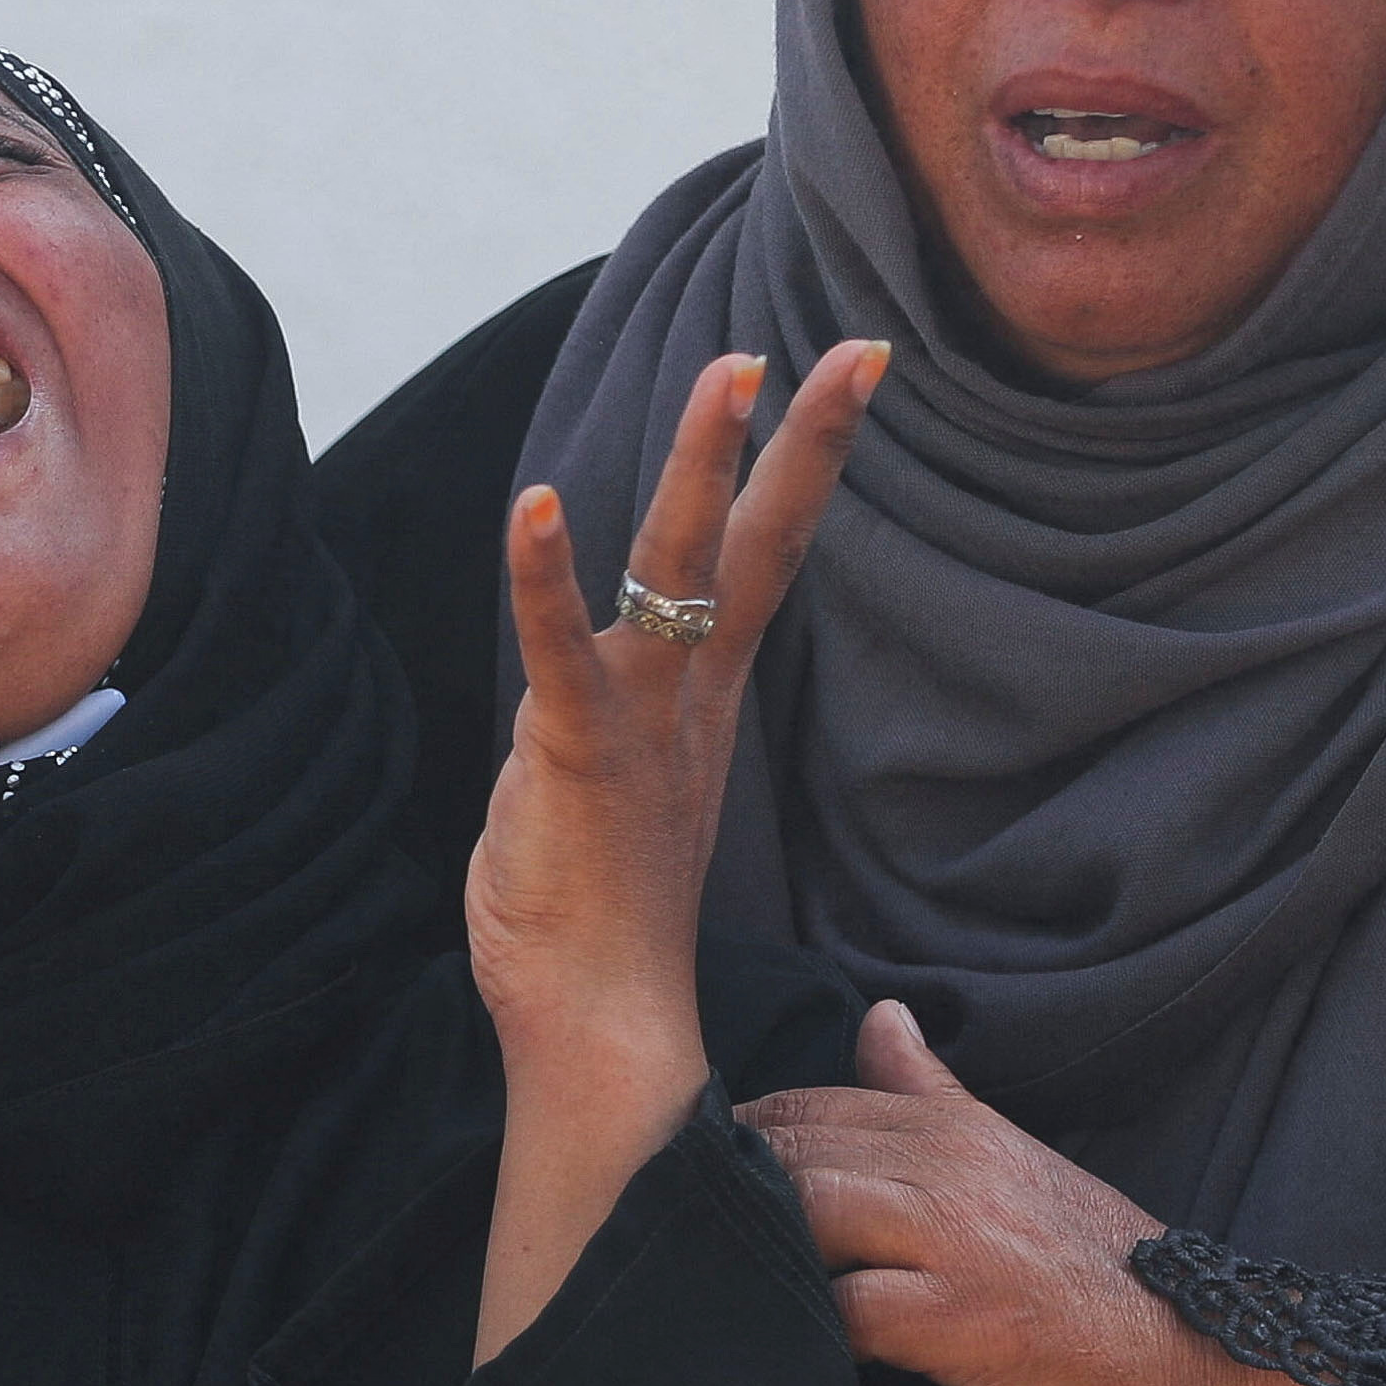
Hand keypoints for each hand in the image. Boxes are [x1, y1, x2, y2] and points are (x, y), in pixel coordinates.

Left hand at [465, 343, 877, 1362]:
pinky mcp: (581, 758)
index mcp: (699, 711)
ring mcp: (643, 726)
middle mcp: (687, 704)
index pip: (760, 566)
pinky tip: (530, 505)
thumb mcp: (592, 805)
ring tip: (729, 370)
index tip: (842, 377)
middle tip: (855, 349)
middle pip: (757, 548)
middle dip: (804, 443)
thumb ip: (587, 739)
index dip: (800, 471)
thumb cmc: (590, 936)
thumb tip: (563, 717)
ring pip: (678, 571)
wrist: (604, 1036)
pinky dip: (543, 576)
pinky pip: (561, 651)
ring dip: (698, 467)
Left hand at [736, 1001, 1328, 1385]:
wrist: (1211, 1375)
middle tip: (666, 1240)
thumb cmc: (1098, 1284)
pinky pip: (850, 1312)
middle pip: (790, 1150)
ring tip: (710, 1294)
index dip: (732, 1143)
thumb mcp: (1016, 1169)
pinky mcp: (972, 1324)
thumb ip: (933, 1096)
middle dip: (718, 1192)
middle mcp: (956, 1170)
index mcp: (959, 1131)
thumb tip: (879, 1016)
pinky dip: (804, 1332)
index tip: (679, 1184)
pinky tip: (779, 1354)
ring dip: (753, 1251)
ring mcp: (963, 1244)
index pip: (806, 1107)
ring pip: (808, 1209)